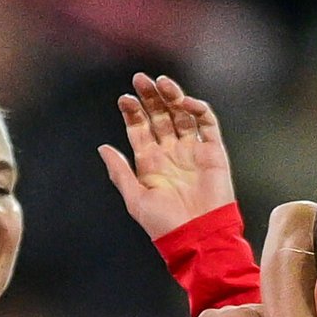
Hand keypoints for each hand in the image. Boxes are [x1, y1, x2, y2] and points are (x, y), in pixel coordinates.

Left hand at [100, 73, 235, 239]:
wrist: (199, 236)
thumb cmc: (165, 224)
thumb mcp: (135, 199)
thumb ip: (120, 172)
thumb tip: (103, 147)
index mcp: (150, 163)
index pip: (139, 129)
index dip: (132, 112)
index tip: (125, 99)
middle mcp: (171, 153)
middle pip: (159, 116)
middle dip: (150, 98)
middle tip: (140, 80)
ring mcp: (192, 151)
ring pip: (182, 115)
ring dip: (172, 97)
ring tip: (161, 83)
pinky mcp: (213, 152)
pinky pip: (207, 124)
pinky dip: (198, 109)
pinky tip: (185, 101)